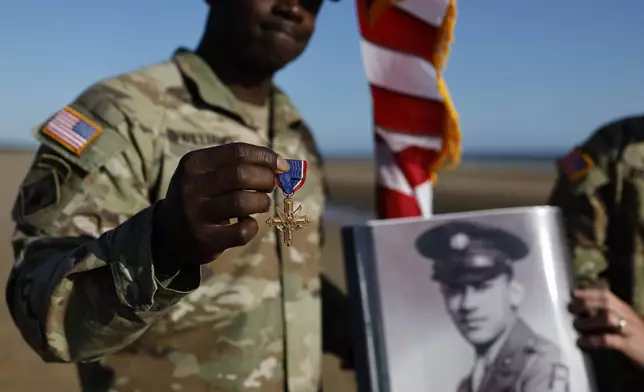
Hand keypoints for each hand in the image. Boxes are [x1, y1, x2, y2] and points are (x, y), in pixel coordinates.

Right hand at [154, 142, 287, 268]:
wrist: (168, 231)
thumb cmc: (200, 194)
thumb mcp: (207, 172)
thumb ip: (238, 165)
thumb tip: (281, 165)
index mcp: (193, 163)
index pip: (237, 152)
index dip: (265, 157)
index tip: (282, 166)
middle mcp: (191, 187)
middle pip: (240, 175)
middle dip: (265, 179)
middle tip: (271, 185)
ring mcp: (196, 215)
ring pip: (243, 202)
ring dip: (262, 202)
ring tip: (261, 203)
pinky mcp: (205, 240)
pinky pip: (242, 231)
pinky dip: (253, 226)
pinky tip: (248, 223)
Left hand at [570, 288, 643, 365]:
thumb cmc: (636, 337)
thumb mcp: (625, 322)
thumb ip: (608, 314)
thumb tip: (582, 310)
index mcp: (624, 309)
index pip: (606, 295)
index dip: (589, 292)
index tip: (573, 292)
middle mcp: (627, 316)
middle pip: (606, 303)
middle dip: (586, 303)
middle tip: (570, 309)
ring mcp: (629, 330)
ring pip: (608, 318)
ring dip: (588, 321)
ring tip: (576, 325)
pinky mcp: (629, 345)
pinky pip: (609, 340)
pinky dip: (593, 340)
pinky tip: (581, 342)